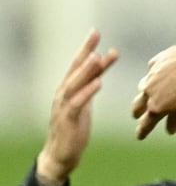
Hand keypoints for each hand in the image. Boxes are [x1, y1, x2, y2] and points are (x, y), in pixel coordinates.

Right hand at [36, 29, 119, 185]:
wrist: (61, 154)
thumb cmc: (75, 125)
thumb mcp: (86, 99)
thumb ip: (93, 80)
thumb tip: (103, 62)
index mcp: (69, 88)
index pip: (78, 64)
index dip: (86, 47)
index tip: (96, 32)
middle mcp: (63, 93)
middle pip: (74, 69)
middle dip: (85, 51)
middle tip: (95, 35)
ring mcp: (64, 106)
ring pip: (74, 84)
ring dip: (86, 70)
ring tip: (97, 57)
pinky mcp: (68, 120)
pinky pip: (78, 103)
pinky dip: (87, 92)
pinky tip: (99, 82)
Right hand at [132, 43, 175, 138]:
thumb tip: (169, 130)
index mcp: (156, 107)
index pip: (146, 124)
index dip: (142, 131)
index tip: (140, 136)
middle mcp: (148, 93)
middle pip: (137, 106)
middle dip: (137, 112)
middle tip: (137, 115)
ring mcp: (150, 77)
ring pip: (142, 87)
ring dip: (144, 92)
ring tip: (146, 93)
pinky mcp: (155, 63)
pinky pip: (152, 69)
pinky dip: (155, 72)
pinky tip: (161, 71)